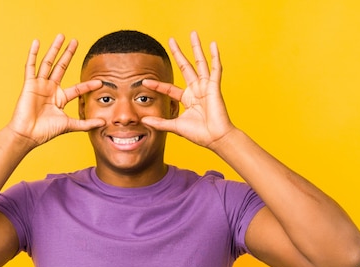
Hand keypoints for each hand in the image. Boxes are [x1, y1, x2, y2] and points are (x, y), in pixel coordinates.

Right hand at [7, 34, 104, 148]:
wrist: (28, 135)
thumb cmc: (45, 131)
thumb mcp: (69, 125)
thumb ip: (86, 124)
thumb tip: (103, 122)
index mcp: (60, 98)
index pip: (77, 88)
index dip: (88, 85)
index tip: (100, 81)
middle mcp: (50, 89)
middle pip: (61, 67)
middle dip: (68, 54)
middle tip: (76, 41)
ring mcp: (40, 85)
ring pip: (48, 63)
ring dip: (54, 49)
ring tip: (61, 36)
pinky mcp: (29, 84)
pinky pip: (30, 66)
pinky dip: (32, 54)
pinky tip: (36, 42)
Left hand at [142, 32, 235, 148]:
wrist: (215, 139)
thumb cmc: (199, 134)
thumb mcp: (175, 127)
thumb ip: (160, 123)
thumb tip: (143, 122)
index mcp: (187, 99)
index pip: (169, 88)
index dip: (157, 84)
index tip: (144, 81)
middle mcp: (196, 90)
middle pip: (185, 67)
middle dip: (178, 53)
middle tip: (171, 39)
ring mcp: (206, 87)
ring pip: (200, 63)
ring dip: (196, 48)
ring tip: (193, 34)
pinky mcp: (214, 87)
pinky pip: (215, 69)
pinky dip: (215, 57)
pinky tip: (213, 44)